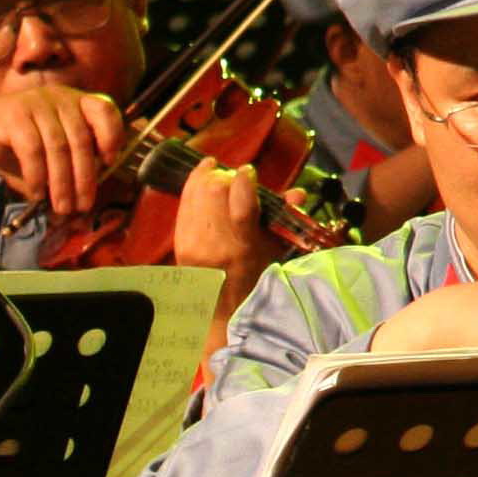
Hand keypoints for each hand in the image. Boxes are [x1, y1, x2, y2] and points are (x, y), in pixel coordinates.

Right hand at [0, 85, 126, 219]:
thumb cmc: (15, 144)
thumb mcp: (50, 147)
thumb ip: (72, 158)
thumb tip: (90, 189)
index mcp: (73, 101)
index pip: (104, 110)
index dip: (112, 135)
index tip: (109, 161)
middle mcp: (58, 97)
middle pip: (80, 138)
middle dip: (84, 176)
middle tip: (82, 204)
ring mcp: (36, 103)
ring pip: (58, 147)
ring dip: (61, 182)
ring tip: (61, 206)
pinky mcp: (15, 115)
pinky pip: (32, 150)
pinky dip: (37, 176)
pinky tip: (37, 193)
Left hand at [170, 159, 280, 318]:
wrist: (217, 305)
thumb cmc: (252, 277)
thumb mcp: (273, 251)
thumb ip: (284, 219)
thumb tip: (298, 193)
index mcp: (243, 246)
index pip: (242, 203)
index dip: (244, 179)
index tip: (249, 172)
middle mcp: (215, 242)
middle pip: (215, 191)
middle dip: (225, 177)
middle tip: (233, 178)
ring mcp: (193, 241)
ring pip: (197, 193)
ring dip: (208, 177)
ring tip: (217, 171)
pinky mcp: (179, 239)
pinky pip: (184, 201)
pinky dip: (193, 184)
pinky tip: (202, 175)